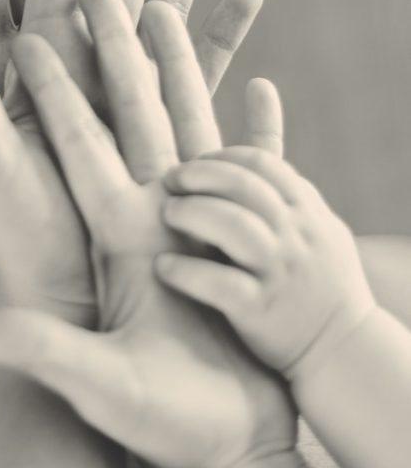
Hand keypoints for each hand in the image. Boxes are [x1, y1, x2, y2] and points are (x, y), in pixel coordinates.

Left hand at [0, 0, 296, 467]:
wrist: (230, 449)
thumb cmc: (162, 427)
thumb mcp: (97, 382)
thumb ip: (38, 353)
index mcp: (97, 227)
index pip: (58, 134)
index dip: (32, 77)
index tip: (1, 17)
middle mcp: (132, 207)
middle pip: (115, 104)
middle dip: (105, 44)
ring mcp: (182, 214)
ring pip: (173, 112)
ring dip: (171, 58)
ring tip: (164, 3)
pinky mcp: (230, 230)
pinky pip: (240, 158)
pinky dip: (247, 113)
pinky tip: (261, 85)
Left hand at [159, 147, 376, 382]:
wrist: (345, 352)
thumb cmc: (322, 286)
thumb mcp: (320, 232)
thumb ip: (287, 200)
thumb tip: (241, 168)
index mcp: (307, 213)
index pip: (262, 163)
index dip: (222, 157)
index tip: (196, 164)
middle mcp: (295, 236)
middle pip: (243, 185)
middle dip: (200, 174)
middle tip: (171, 180)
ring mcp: (279, 272)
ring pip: (233, 225)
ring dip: (193, 212)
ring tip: (168, 213)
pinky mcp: (261, 310)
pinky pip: (220, 284)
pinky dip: (187, 272)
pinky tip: (164, 267)